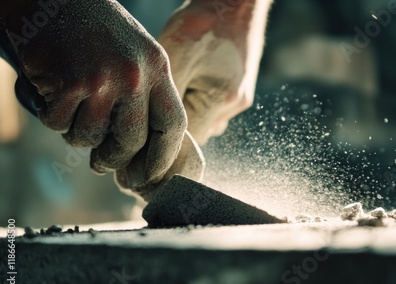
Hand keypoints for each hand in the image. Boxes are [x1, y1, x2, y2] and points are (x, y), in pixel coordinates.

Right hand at [3, 0, 188, 191]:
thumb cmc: (96, 30)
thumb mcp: (137, 55)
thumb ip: (146, 95)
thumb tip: (146, 147)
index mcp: (158, 68)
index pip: (173, 125)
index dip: (162, 157)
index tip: (149, 176)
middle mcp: (136, 75)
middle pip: (132, 141)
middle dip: (115, 158)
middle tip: (102, 164)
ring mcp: (104, 79)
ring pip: (91, 137)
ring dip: (77, 133)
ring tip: (72, 108)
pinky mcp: (71, 83)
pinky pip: (60, 124)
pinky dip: (52, 117)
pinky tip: (53, 93)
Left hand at [158, 0, 270, 143]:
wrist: (235, 0)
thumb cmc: (203, 22)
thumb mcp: (175, 58)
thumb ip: (166, 99)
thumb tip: (148, 128)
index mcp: (220, 101)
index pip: (187, 142)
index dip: (162, 141)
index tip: (140, 135)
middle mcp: (234, 106)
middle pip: (196, 133)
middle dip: (172, 128)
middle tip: (147, 114)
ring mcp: (239, 98)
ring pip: (204, 120)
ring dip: (185, 114)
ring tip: (167, 94)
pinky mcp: (239, 89)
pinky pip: (211, 106)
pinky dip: (195, 101)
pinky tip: (186, 83)